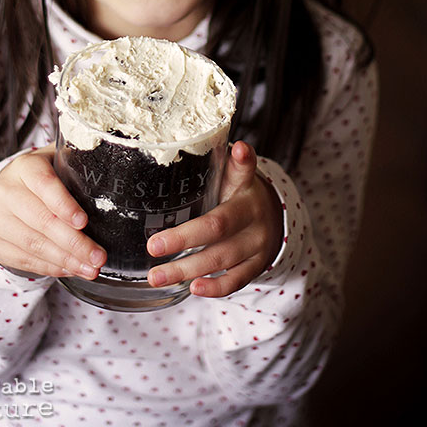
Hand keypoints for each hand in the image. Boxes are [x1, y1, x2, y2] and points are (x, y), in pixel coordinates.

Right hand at [0, 144, 106, 279]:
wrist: (0, 193)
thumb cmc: (38, 178)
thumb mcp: (53, 162)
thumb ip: (76, 163)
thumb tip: (112, 168)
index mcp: (25, 167)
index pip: (44, 184)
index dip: (64, 204)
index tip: (83, 221)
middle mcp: (6, 191)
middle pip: (42, 220)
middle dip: (75, 243)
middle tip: (99, 256)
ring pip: (34, 244)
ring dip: (66, 260)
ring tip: (91, 269)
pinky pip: (25, 259)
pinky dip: (51, 267)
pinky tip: (71, 269)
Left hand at [146, 141, 283, 297]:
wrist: (273, 221)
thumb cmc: (239, 195)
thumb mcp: (234, 175)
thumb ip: (222, 161)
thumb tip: (196, 138)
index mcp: (245, 187)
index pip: (243, 171)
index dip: (242, 160)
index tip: (240, 149)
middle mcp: (253, 215)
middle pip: (218, 226)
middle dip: (183, 238)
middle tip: (152, 246)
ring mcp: (256, 243)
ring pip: (221, 258)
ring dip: (186, 269)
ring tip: (155, 276)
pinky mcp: (256, 266)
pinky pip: (236, 281)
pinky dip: (214, 287)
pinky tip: (191, 288)